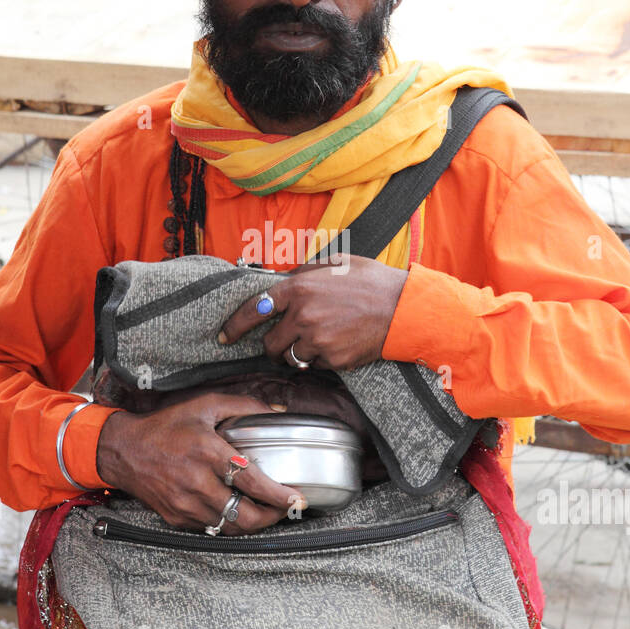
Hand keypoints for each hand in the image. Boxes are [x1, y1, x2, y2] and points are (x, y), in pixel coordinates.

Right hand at [95, 389, 304, 532]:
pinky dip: (229, 522)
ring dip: (253, 522)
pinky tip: (238, 511)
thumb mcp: (205, 405)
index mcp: (207, 452)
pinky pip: (212, 527)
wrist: (124, 451)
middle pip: (245, 515)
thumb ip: (244, 406)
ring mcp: (185, 504)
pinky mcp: (177, 518)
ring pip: (230, 527)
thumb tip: (277, 413)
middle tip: (285, 509)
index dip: (277, 495)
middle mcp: (197, 482)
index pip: (251, 481)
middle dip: (272, 517)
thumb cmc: (165, 427)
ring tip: (267, 511)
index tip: (296, 498)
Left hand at [218, 256, 408, 371]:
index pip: (254, 309)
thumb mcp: (335, 263)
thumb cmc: (371, 281)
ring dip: (296, 354)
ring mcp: (318, 341)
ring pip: (291, 358)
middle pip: (270, 344)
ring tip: (316, 341)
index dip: (235, 325)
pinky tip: (338, 344)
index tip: (224, 336)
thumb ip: (303, 273)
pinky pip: (315, 365)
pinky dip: (321, 359)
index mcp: (299, 289)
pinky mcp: (334, 360)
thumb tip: (279, 281)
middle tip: (284, 341)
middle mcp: (304, 316)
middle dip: (272, 345)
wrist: (404, 308)